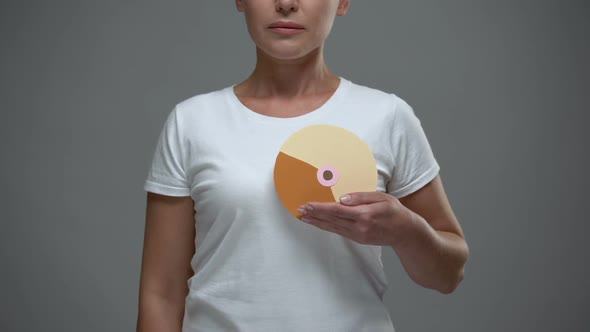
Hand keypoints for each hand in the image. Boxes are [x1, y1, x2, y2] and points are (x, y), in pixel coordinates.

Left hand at [297, 191, 414, 245]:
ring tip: (303, 217)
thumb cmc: (395, 212)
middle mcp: (359, 227)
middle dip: (314, 215)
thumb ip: (361, 197)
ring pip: (332, 228)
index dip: (320, 208)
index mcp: (365, 215)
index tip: (308, 204)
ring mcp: (357, 235)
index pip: (337, 210)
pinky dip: (325, 227)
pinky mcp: (357, 238)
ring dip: (316, 222)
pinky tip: (318, 223)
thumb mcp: (382, 198)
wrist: (405, 233)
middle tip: (299, 209)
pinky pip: (338, 231)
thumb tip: (342, 199)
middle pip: (331, 220)